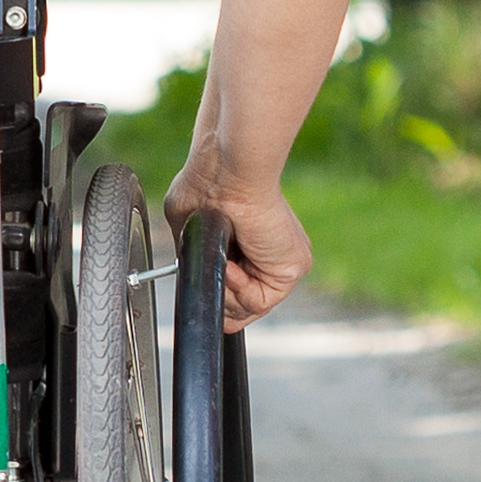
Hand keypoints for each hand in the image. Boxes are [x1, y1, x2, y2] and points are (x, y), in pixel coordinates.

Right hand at [167, 161, 308, 324]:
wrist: (227, 172)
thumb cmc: (204, 185)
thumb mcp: (188, 227)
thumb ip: (195, 255)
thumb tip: (192, 273)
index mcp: (246, 247)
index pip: (233, 294)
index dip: (213, 294)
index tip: (203, 278)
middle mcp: (267, 257)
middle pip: (240, 308)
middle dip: (219, 296)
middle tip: (213, 267)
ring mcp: (281, 264)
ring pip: (247, 308)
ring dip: (225, 290)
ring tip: (221, 260)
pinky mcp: (291, 268)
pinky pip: (259, 301)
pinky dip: (238, 289)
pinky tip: (231, 265)